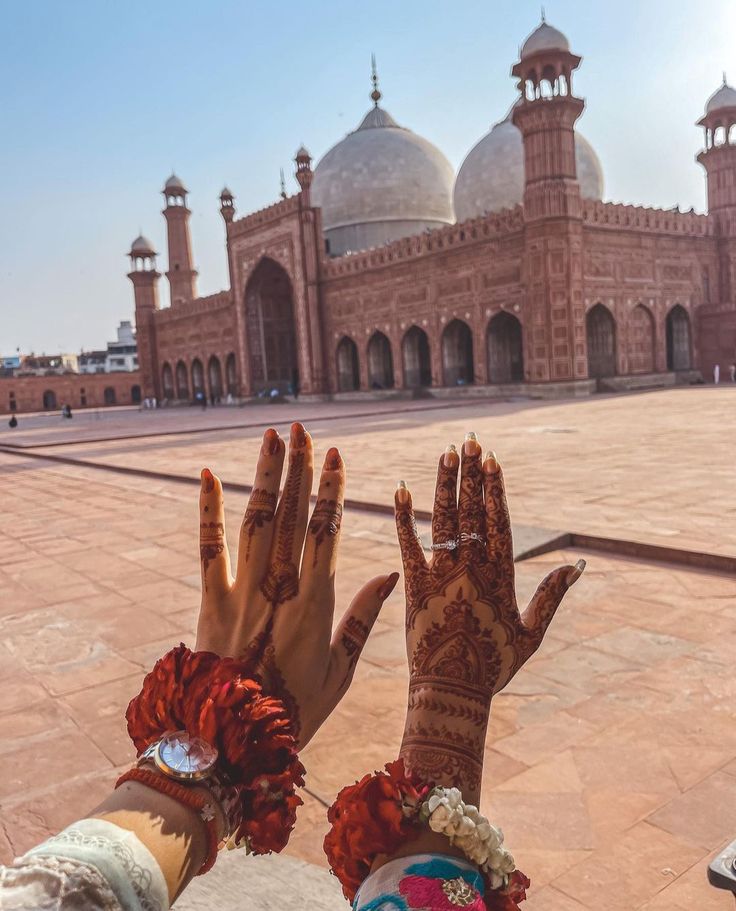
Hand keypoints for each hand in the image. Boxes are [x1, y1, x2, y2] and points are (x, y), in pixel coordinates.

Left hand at [195, 422, 397, 747]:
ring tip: (271, 438)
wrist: (233, 740)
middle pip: (290, 515)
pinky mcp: (210, 598)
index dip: (330, 491)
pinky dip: (209, 510)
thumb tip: (391, 574)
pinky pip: (209, 546)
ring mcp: (241, 589)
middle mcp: (277, 587)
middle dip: (298, 469)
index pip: (325, 533)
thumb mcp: (340, 671)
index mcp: (314, 603)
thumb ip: (363, 619)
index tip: (336, 456)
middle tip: (303, 431)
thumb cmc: (295, 709)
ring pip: (255, 520)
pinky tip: (207, 475)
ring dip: (264, 476)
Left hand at [394, 434, 583, 802]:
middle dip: (471, 474)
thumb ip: (552, 596)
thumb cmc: (494, 666)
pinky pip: (408, 545)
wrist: (452, 692)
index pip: (498, 521)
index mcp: (501, 576)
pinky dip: (403, 517)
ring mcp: (441, 575)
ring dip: (444, 485)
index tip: (493, 459)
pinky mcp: (414, 586)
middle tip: (469, 440)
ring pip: (443, 520)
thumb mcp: (531, 633)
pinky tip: (401, 490)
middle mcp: (471, 568)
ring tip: (445, 453)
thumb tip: (578, 565)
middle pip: (472, 511)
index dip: (496, 488)